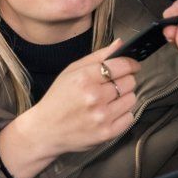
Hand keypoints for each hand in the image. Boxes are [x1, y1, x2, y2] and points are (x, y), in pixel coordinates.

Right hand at [0, 39, 140, 177]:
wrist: (45, 130)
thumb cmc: (58, 98)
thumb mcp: (72, 71)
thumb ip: (98, 56)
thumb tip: (120, 43)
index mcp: (85, 78)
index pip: (122, 65)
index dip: (131, 64)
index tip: (133, 66)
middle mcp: (94, 97)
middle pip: (130, 82)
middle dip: (125, 80)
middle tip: (114, 85)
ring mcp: (102, 116)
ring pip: (132, 99)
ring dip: (124, 97)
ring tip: (110, 100)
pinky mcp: (107, 133)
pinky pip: (130, 117)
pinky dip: (123, 114)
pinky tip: (110, 112)